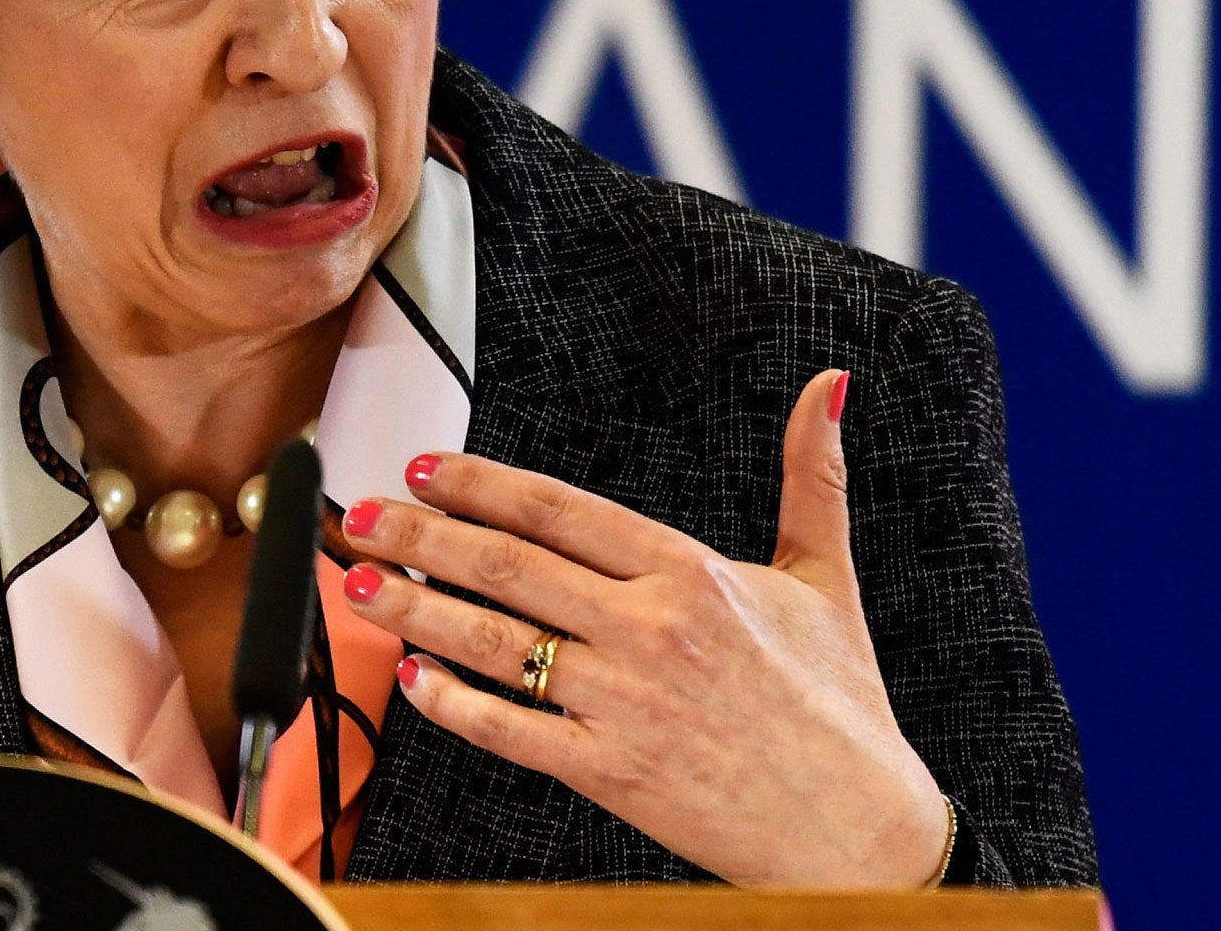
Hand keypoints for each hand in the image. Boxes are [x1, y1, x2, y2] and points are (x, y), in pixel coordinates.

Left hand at [338, 369, 951, 887]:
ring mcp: (624, 702)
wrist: (866, 835)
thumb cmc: (842, 705)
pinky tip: (410, 678)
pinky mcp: (611, 771)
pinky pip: (510, 730)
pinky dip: (453, 704)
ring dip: (411, 607)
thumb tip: (831, 384)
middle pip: (506, 565)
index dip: (479, 482)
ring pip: (492, 640)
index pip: (556, 509)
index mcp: (690, 571)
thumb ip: (814, 475)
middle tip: (359, 513)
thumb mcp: (827, 577)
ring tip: (355, 582)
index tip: (424, 466)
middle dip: (419, 534)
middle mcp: (649, 628)